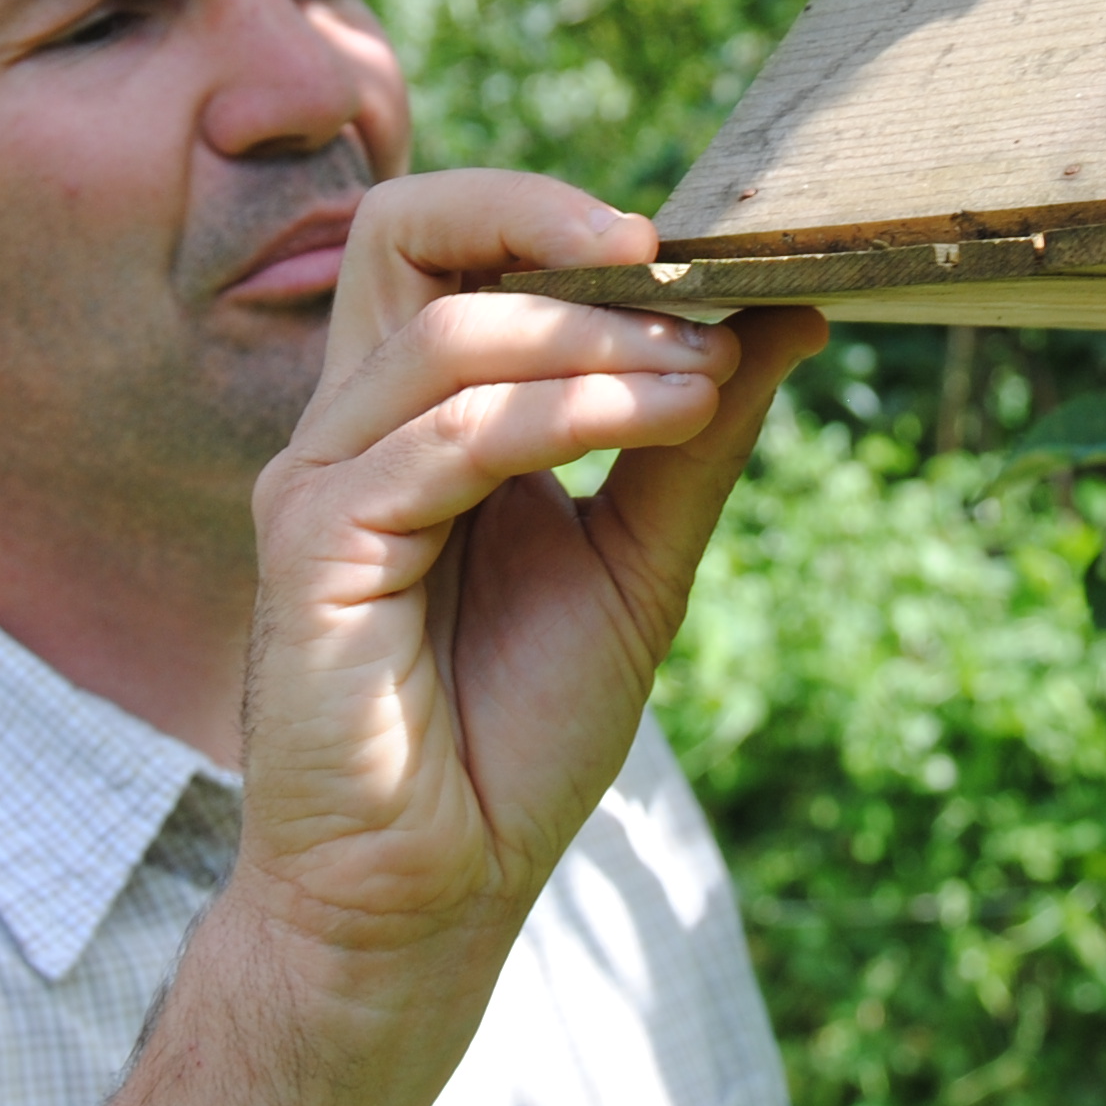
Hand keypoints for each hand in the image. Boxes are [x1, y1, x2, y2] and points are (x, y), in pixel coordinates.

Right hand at [238, 171, 821, 1000]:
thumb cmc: (513, 735)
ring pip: (450, 333)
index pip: (447, 238)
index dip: (551, 210)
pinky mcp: (315, 547)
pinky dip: (565, 411)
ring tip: (706, 376)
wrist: (436, 895)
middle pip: (409, 227)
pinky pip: (442, 438)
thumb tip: (791, 313)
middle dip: (553, 220)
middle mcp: (357, 425)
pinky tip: (661, 419)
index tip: (690, 252)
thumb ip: (693, 438)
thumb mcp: (637, 562)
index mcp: (417, 412)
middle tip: (693, 275)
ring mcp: (323, 480)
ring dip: (598, 338)